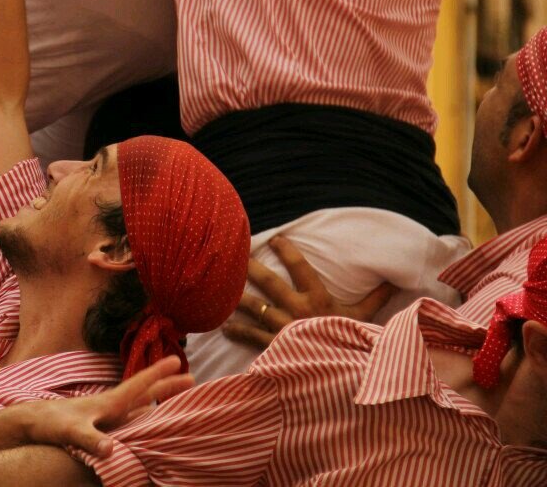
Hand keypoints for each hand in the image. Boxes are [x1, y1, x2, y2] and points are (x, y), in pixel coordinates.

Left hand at [6, 355, 192, 456]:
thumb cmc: (51, 425)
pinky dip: (145, 417)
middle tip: (191, 378)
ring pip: (140, 405)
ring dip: (158, 400)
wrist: (32, 423)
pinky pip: (131, 420)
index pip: (140, 384)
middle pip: (146, 392)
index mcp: (110, 403)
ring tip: (176, 399)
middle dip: (167, 385)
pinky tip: (149, 423)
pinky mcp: (101, 425)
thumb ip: (91, 440)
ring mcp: (107, 416)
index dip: (159, 373)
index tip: (178, 360)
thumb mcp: (71, 433)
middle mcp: (111, 406)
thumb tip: (110, 451)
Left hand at [222, 236, 396, 349]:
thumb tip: (395, 279)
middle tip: (236, 252)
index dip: (288, 251)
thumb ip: (376, 297)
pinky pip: (252, 336)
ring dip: (238, 296)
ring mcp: (284, 329)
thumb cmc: (356, 345)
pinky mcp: (275, 347)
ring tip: (220, 285)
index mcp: (319, 299)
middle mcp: (298, 311)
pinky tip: (224, 325)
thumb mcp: (366, 318)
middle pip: (270, 282)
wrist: (347, 377)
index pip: (301, 268)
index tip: (276, 238)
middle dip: (252, 266)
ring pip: (256, 307)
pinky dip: (238, 330)